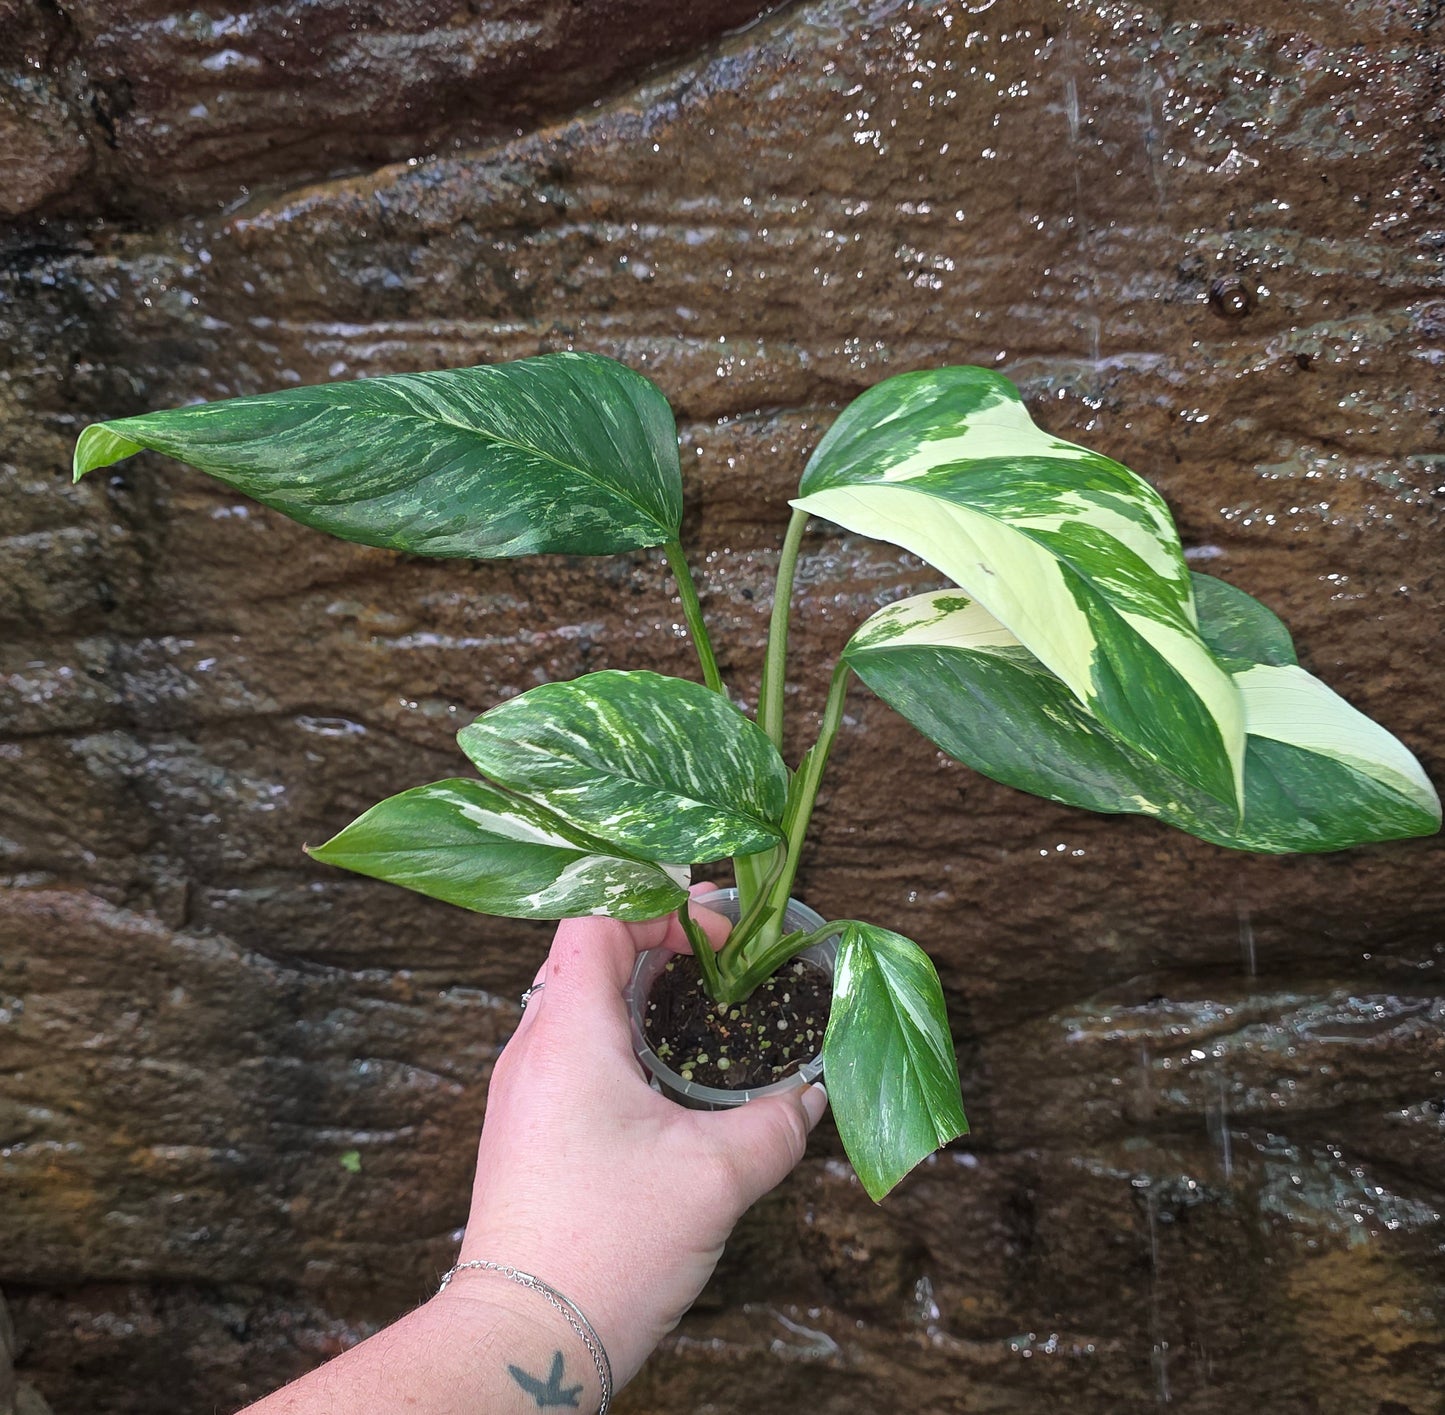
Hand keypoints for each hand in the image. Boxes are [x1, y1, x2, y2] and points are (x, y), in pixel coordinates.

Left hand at [447, 884, 828, 1386]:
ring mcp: (520, 1093)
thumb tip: (807, 1098)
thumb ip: (774, 1126)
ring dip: (636, 999)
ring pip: (575, 1007)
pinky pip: (569, 1056)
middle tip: (718, 969)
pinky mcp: (524, 1133)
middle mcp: (531, 1049)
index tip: (717, 937)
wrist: (523, 1341)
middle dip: (656, 948)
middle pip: (586, 956)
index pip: (597, 918)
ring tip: (698, 1021)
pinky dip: (618, 1045)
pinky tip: (664, 1087)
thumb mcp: (715, 1178)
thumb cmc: (607, 1245)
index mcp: (567, 1031)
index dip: (660, 908)